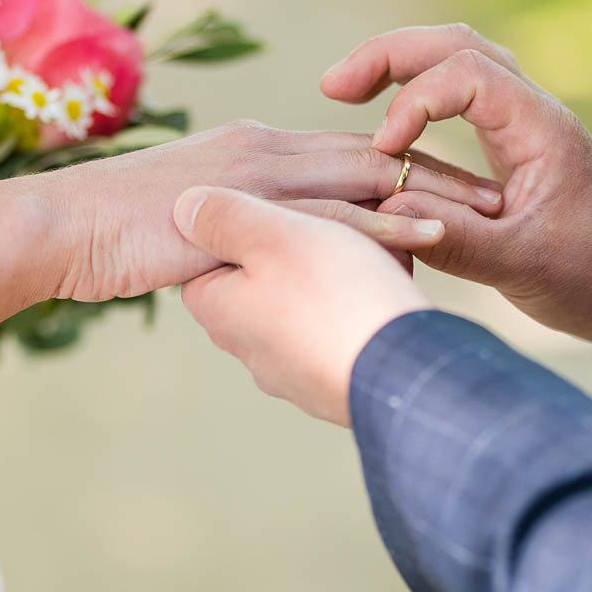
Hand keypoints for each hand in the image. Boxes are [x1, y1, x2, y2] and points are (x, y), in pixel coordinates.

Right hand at [42, 120, 495, 302]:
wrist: (59, 229)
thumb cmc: (112, 237)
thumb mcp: (189, 230)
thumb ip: (234, 237)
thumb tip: (259, 266)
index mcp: (258, 151)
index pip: (351, 156)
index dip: (410, 170)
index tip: (463, 191)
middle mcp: (267, 149)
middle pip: (375, 157)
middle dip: (441, 174)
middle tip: (505, 195)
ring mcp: (258, 173)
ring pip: (366, 179)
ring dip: (431, 195)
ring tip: (492, 214)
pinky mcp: (249, 206)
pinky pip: (332, 215)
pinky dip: (387, 225)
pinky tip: (434, 237)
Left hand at [175, 187, 431, 424]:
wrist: (408, 377)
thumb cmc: (339, 298)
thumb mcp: (274, 235)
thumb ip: (225, 216)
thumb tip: (183, 207)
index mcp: (219, 308)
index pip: (212, 250)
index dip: (253, 220)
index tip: (294, 208)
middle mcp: (246, 347)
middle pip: (265, 274)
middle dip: (304, 246)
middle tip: (346, 230)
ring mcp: (291, 372)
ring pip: (307, 302)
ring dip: (339, 275)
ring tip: (376, 260)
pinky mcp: (332, 384)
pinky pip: (339, 329)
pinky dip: (361, 306)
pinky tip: (388, 292)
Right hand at [321, 25, 591, 353]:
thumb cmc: (589, 278)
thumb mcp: (522, 269)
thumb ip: (458, 241)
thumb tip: (388, 210)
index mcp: (543, 131)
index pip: (468, 75)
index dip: (414, 101)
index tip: (382, 151)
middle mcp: (533, 110)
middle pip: (457, 44)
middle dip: (390, 55)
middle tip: (333, 86)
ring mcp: (522, 118)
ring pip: (457, 56)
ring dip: (399, 62)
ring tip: (344, 89)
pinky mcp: (510, 136)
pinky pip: (459, 87)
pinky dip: (415, 86)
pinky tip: (382, 115)